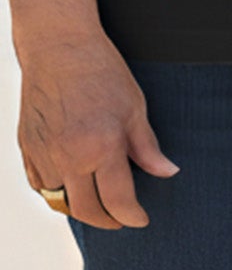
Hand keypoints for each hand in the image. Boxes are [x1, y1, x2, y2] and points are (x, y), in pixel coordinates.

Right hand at [17, 26, 177, 228]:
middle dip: (106, 221)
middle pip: (85, 209)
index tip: (140, 219)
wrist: (59, 49)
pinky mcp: (26, 150)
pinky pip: (40, 184)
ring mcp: (43, 155)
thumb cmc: (101, 72)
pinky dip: (56, 192)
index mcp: (100, 147)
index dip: (131, 215)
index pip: (117, 199)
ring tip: (99, 204)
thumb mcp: (134, 107)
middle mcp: (68, 158)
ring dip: (79, 207)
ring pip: (59, 200)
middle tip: (121, 219)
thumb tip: (166, 172)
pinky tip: (72, 186)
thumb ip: (146, 147)